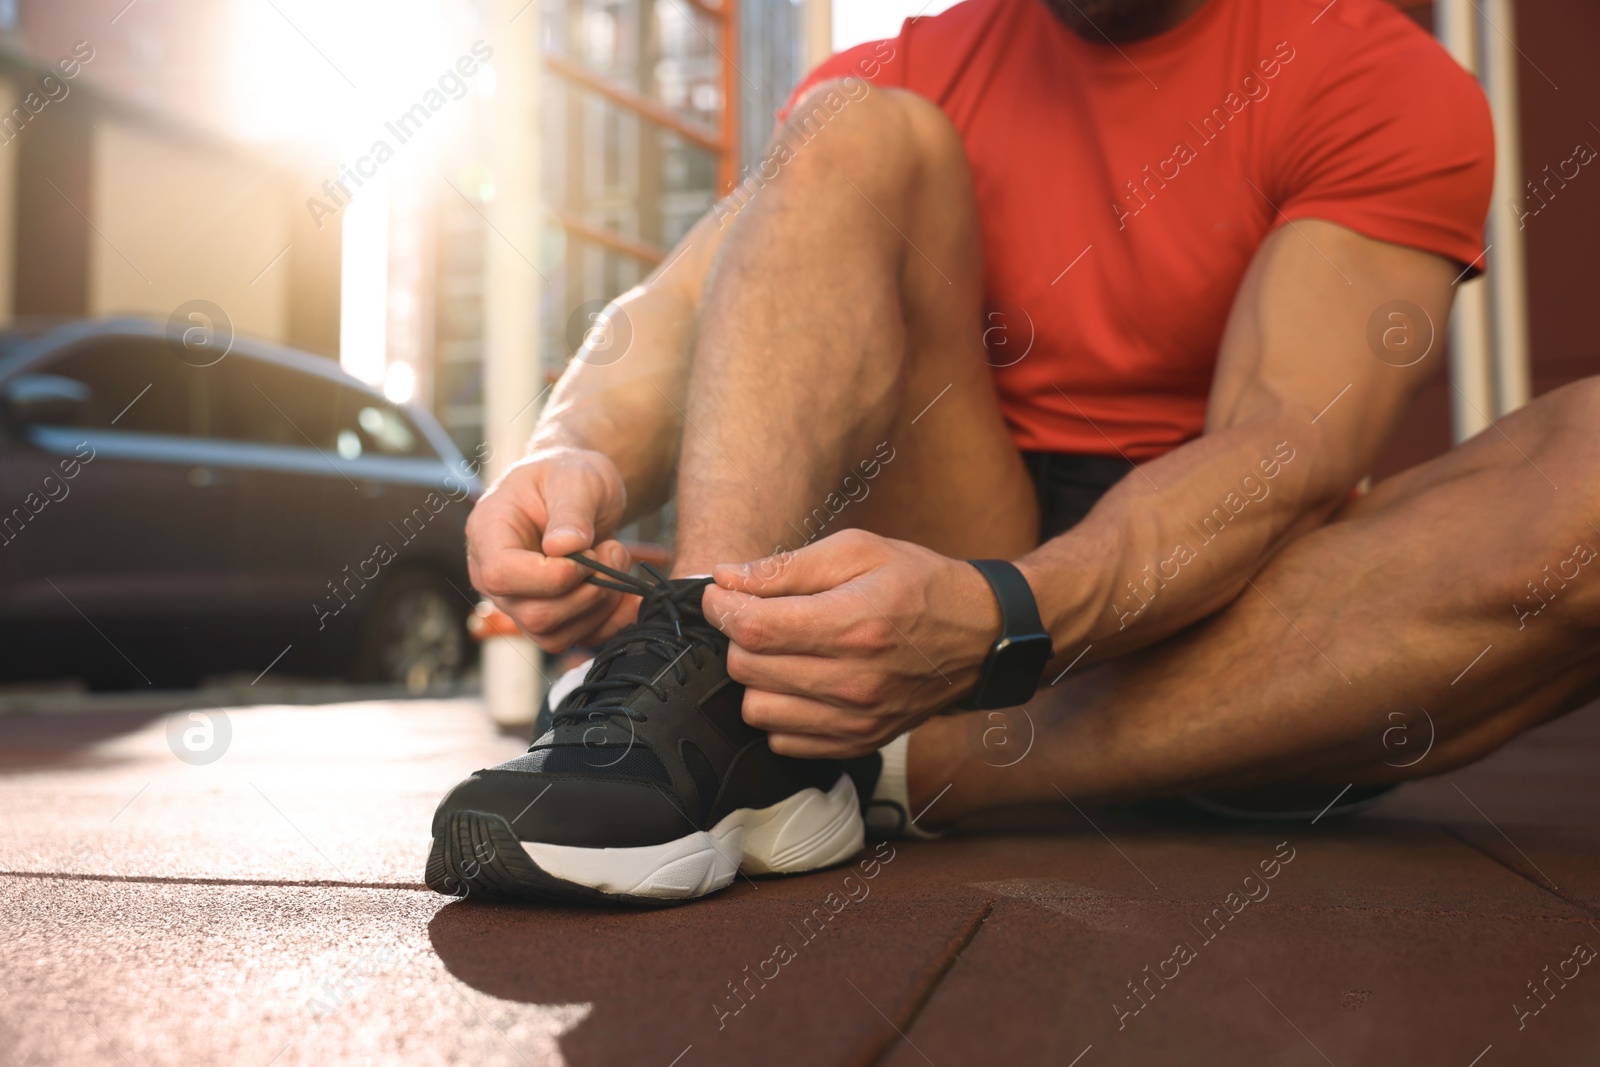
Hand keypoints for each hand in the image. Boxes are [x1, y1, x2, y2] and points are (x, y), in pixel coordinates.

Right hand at [466, 447, 634, 651]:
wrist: (579, 491)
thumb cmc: (567, 475)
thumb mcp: (575, 477)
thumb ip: (571, 510)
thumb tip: (565, 548)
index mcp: (488, 534)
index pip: (502, 576)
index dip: (551, 575)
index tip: (587, 550)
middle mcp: (494, 576)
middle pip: (534, 615)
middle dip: (587, 591)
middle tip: (612, 551)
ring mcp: (519, 602)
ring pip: (555, 636)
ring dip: (600, 605)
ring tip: (613, 558)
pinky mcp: (548, 618)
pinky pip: (576, 641)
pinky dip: (609, 622)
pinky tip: (623, 590)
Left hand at [703, 529, 1001, 757]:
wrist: (980, 636)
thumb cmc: (918, 584)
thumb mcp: (858, 551)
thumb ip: (787, 567)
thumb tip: (726, 579)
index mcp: (854, 623)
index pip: (754, 628)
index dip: (721, 607)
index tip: (720, 594)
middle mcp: (855, 680)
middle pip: (748, 668)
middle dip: (739, 637)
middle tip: (755, 615)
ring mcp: (858, 719)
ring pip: (758, 710)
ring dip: (757, 677)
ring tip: (780, 651)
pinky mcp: (859, 743)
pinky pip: (784, 741)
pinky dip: (780, 711)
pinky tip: (799, 682)